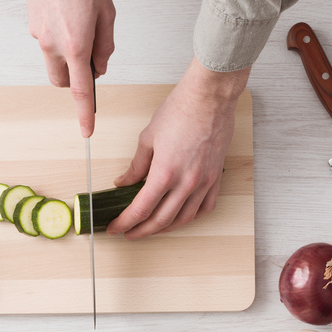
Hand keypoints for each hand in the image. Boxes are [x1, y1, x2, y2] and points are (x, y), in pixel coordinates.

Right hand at [23, 0, 114, 136]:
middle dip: (75, 80)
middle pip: (62, 82)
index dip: (84, 114)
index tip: (86, 132)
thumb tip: (100, 67)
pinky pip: (47, 41)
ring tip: (80, 24)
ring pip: (53, 62)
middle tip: (91, 58)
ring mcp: (39, 35)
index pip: (81, 91)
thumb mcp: (107, 11)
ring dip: (67, 58)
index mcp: (76, 45)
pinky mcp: (32, 24)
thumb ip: (105, 45)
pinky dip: (58, 37)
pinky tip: (67, 12)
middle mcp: (53, 45)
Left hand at [107, 59, 247, 238]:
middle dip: (141, 231)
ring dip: (165, 228)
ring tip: (151, 228)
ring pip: (183, 219)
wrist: (209, 98)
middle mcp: (186, 182)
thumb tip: (124, 182)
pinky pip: (205, 208)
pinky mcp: (215, 178)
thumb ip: (136, 166)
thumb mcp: (148, 138)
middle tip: (129, 233)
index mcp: (165, 173)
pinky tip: (181, 216)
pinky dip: (191, 217)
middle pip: (161, 220)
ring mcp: (204, 182)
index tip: (116, 228)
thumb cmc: (180, 111)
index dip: (125, 223)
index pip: (140, 210)